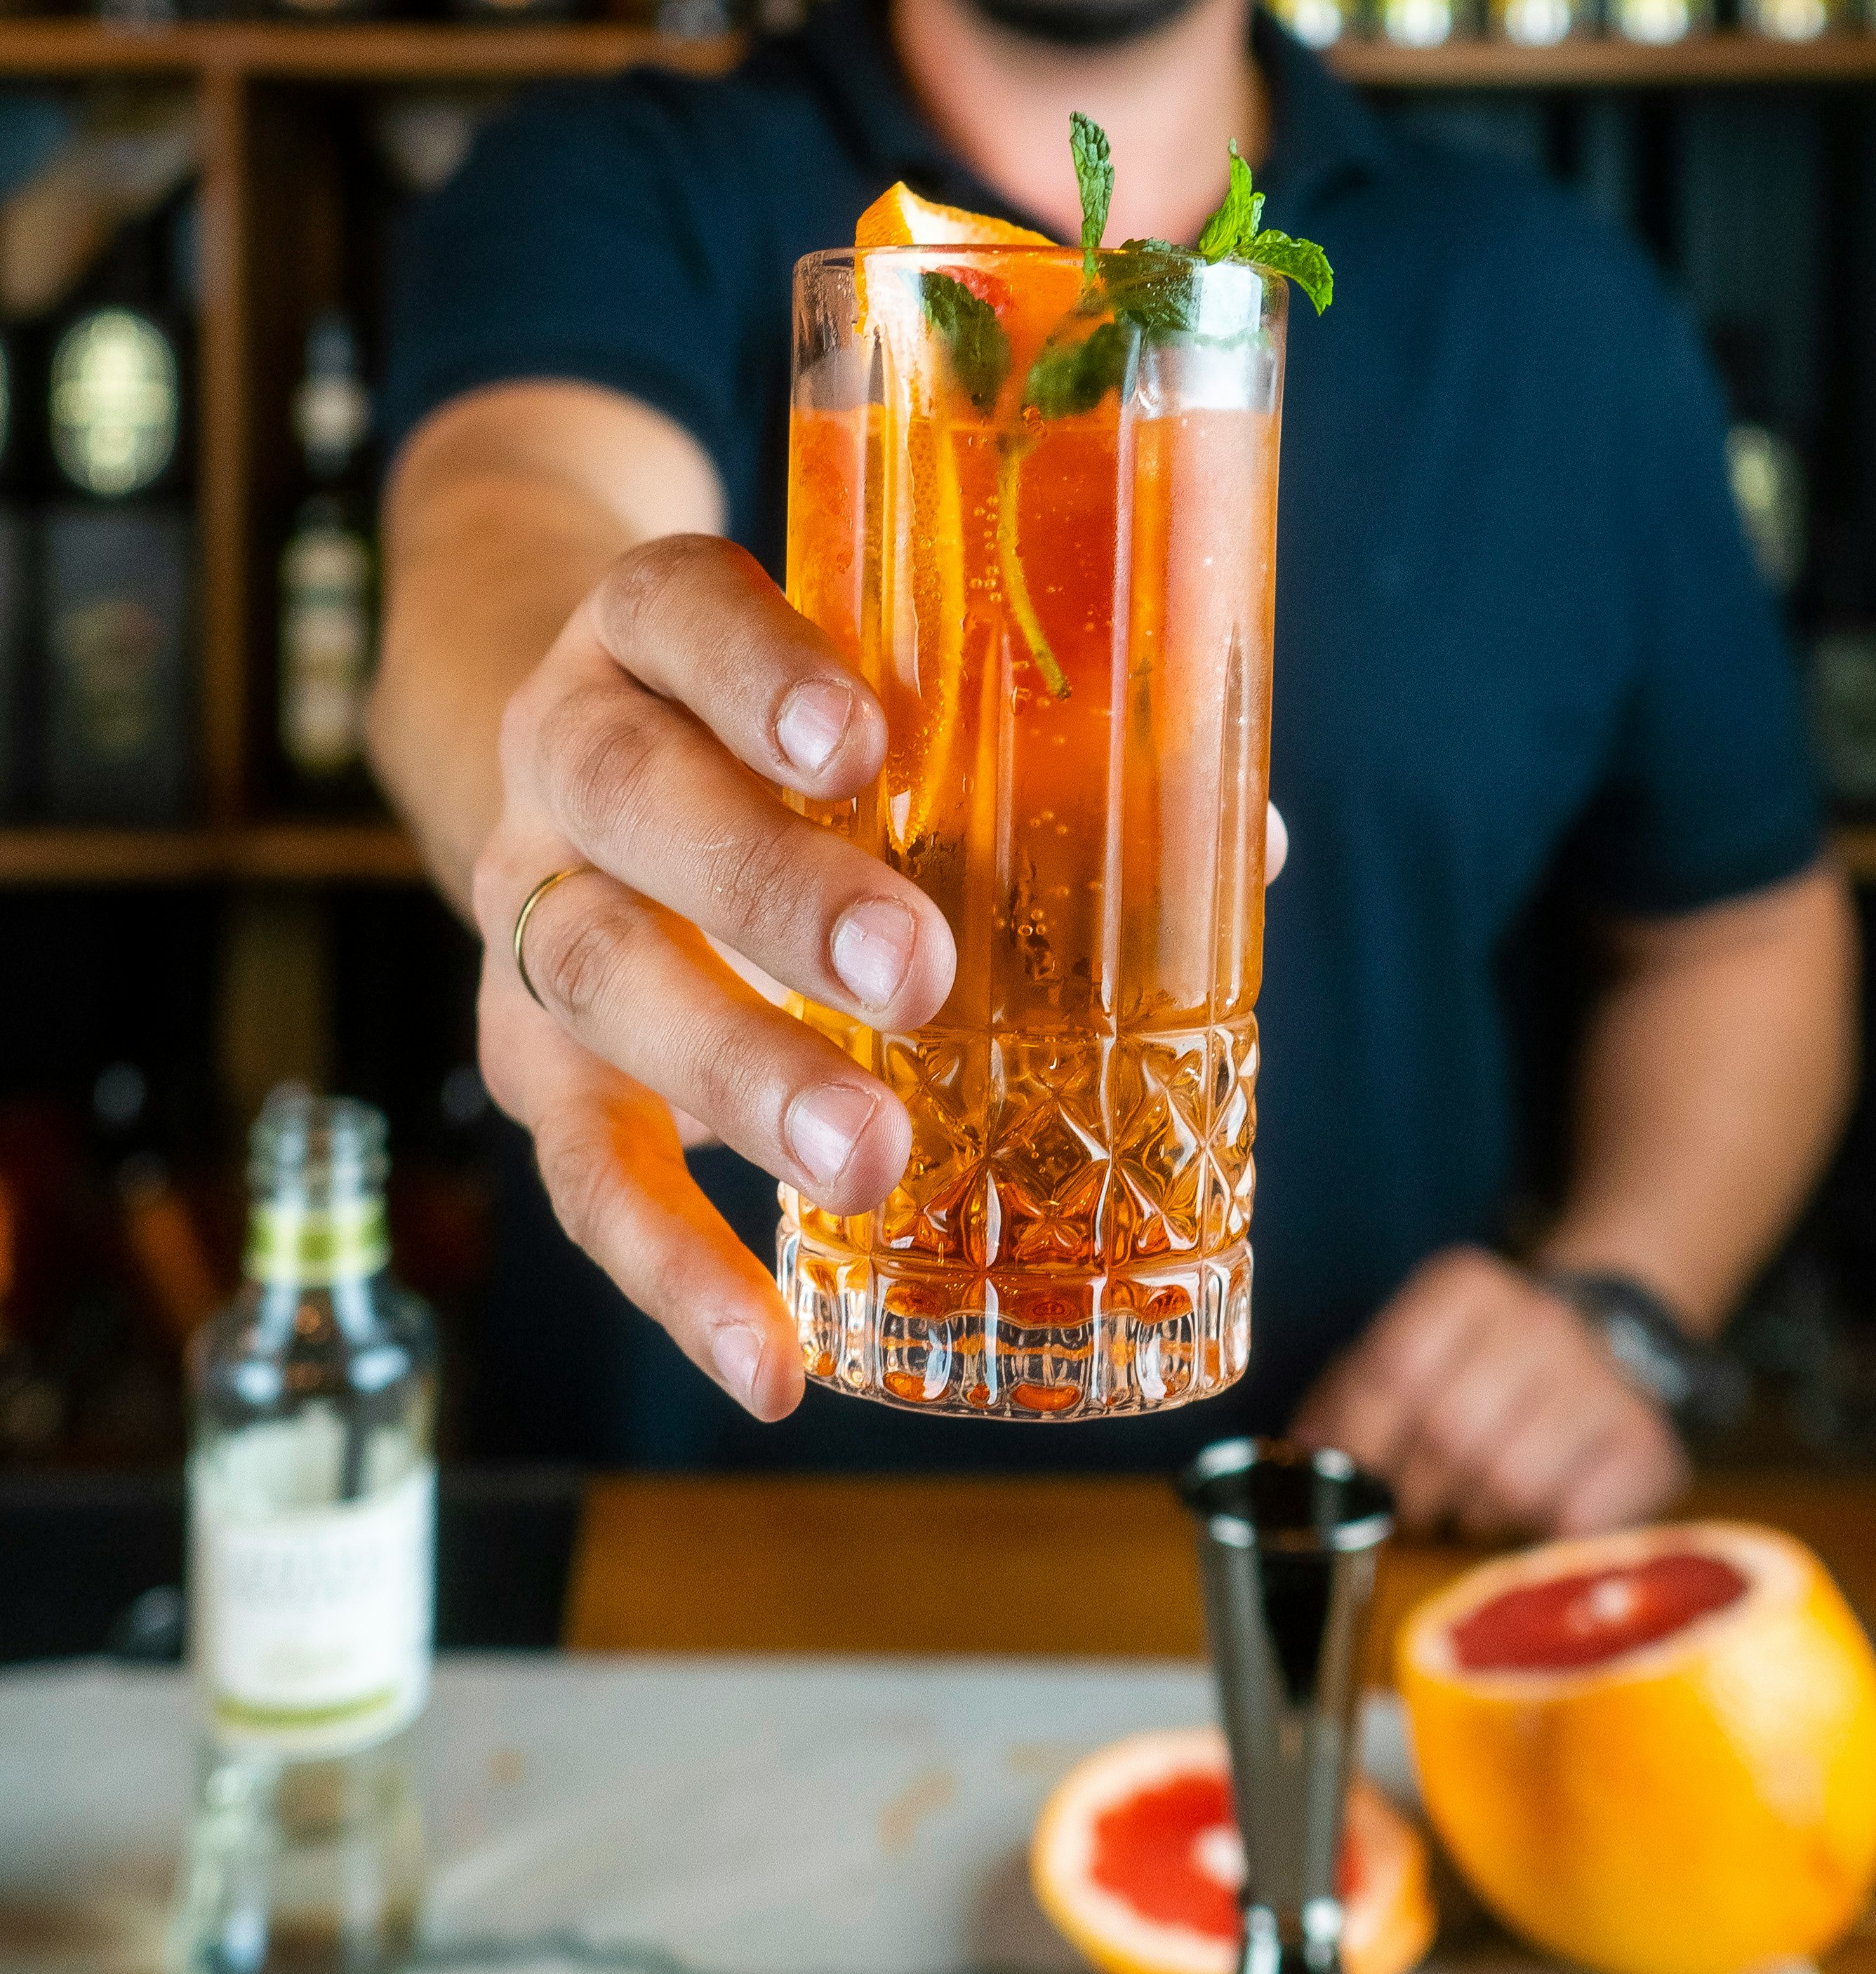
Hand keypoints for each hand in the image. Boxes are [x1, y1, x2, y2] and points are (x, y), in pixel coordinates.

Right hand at [471, 534, 957, 1421]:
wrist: (592, 773)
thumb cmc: (780, 744)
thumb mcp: (864, 704)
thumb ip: (1026, 756)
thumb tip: (1244, 841)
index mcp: (651, 640)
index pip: (674, 610)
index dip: (756, 669)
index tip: (866, 742)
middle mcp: (567, 758)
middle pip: (631, 798)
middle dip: (771, 889)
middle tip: (914, 970)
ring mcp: (533, 910)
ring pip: (599, 977)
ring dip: (739, 1071)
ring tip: (874, 1156)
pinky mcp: (532, 1065)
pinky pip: (585, 1172)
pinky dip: (677, 1274)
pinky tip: (772, 1363)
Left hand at [1290, 1248, 1688, 1540]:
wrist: (1606, 1350)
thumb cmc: (1480, 1368)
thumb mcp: (1409, 1351)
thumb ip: (1349, 1394)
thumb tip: (1309, 1453)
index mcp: (1466, 1286)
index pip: (1393, 1368)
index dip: (1361, 1439)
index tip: (1352, 1478)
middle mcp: (1539, 1318)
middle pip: (1449, 1431)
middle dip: (1415, 1488)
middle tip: (1412, 1505)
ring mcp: (1599, 1377)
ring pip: (1510, 1479)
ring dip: (1476, 1512)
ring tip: (1470, 1504)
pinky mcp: (1646, 1441)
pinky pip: (1577, 1516)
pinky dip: (1543, 1532)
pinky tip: (1534, 1513)